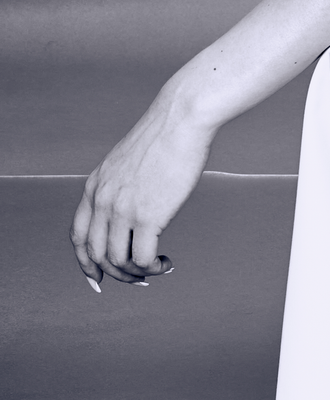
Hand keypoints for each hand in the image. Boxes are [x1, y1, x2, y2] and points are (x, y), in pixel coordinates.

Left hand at [70, 87, 214, 289]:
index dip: (85, 263)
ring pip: (118, 262)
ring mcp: (123, 210)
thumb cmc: (164, 137)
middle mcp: (102, 201)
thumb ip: (120, 186)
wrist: (180, 120)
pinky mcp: (148, 216)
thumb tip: (132, 209)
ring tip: (157, 267)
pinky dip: (152, 268)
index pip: (77, 237)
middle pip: (96, 254)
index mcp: (94, 187)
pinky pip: (142, 259)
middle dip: (116, 274)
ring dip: (137, 273)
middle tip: (139, 279)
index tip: (99, 277)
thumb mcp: (126, 162)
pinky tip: (166, 261)